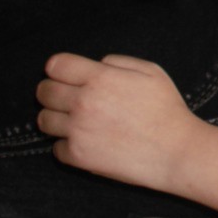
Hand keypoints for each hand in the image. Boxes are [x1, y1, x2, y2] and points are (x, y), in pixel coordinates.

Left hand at [36, 53, 199, 191]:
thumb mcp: (152, 71)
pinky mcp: (77, 156)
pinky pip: (56, 147)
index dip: (59, 67)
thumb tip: (97, 64)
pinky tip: (87, 141)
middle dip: (52, 91)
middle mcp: (83, 102)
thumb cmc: (166, 109)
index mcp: (100, 78)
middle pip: (43, 91)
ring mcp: (77, 131)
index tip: (66, 74)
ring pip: (43, 120)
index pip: (56, 65)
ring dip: (56, 118)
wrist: (174, 150)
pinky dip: (68, 145)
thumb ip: (119, 61)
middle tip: (68, 98)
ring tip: (76, 121)